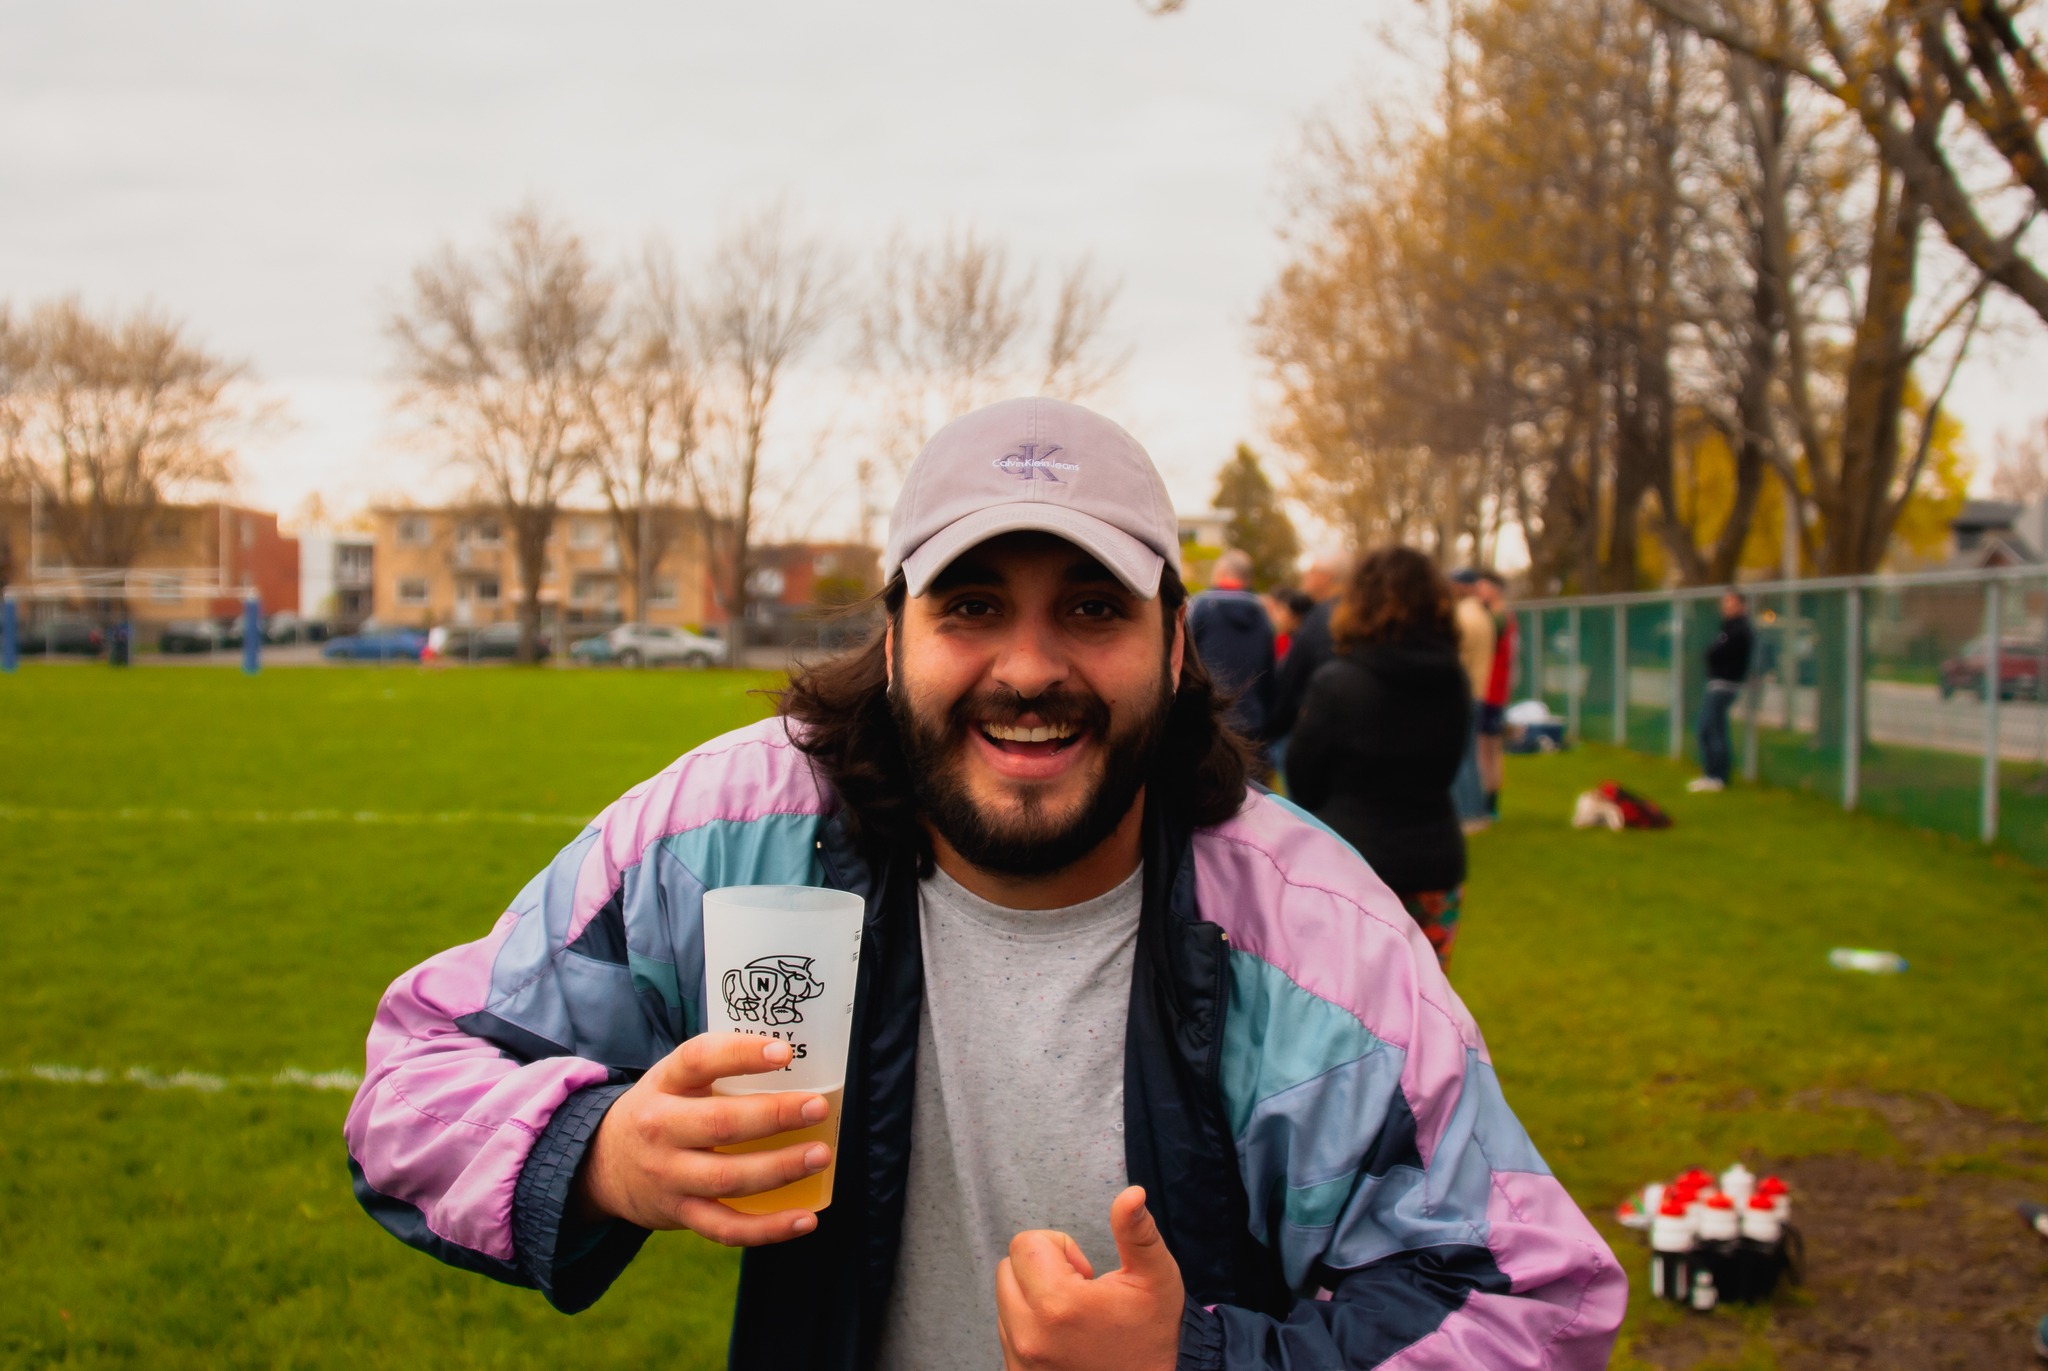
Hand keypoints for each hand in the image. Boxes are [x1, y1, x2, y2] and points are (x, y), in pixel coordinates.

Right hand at [573, 1032, 831, 1245]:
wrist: (603, 1164)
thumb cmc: (662, 1110)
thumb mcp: (673, 1078)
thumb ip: (720, 1066)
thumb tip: (801, 1055)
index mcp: (664, 1084)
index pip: (699, 1060)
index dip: (741, 1054)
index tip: (784, 1052)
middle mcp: (661, 1128)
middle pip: (720, 1124)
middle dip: (774, 1116)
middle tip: (817, 1107)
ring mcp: (669, 1176)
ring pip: (728, 1178)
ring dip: (780, 1169)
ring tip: (821, 1155)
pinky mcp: (680, 1214)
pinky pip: (726, 1228)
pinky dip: (768, 1229)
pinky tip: (806, 1219)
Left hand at [996, 1186, 1184, 1370]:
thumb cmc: (1155, 1333)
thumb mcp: (1155, 1276)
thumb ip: (1136, 1231)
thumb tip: (1132, 1194)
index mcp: (1059, 1304)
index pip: (1025, 1243)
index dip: (1060, 1248)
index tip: (1086, 1273)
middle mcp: (1030, 1336)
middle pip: (1008, 1268)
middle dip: (1041, 1268)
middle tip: (1080, 1291)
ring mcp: (1021, 1361)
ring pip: (1004, 1301)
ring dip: (1033, 1297)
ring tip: (1074, 1316)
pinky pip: (1006, 1333)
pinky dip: (1028, 1326)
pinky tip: (1063, 1336)